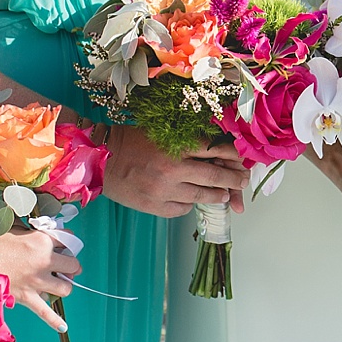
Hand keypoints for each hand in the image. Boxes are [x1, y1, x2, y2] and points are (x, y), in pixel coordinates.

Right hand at [0, 225, 81, 330]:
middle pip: (72, 265)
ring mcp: (36, 281)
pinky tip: (63, 326)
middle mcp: (43, 261)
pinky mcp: (26, 297)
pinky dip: (54, 320)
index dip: (66, 240)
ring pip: (65, 287)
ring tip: (57, 282)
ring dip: (63, 285)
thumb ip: (25, 227)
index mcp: (40, 240)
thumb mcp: (8, 225)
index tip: (63, 242)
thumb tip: (30, 227)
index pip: (67, 238)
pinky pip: (45, 312)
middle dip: (70, 264)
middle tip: (63, 264)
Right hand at [101, 127, 248, 216]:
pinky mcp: (155, 207)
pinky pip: (183, 209)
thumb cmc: (130, 141)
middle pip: (215, 176)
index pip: (216, 150)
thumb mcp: (162, 133)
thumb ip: (188, 143)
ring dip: (218, 195)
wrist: (99, 159)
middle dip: (234, 179)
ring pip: (202, 196)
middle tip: (242, 180)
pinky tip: (190, 199)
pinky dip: (189, 204)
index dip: (234, 156)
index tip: (242, 159)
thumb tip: (216, 154)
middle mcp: (173, 169)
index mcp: (176, 145)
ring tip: (225, 195)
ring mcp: (165, 191)